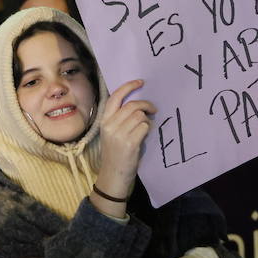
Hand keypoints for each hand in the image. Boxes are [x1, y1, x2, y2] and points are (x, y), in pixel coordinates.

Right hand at [96, 80, 155, 197]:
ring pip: (140, 116)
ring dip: (147, 119)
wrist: (114, 175)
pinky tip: (146, 135)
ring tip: (146, 126)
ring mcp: (119, 134)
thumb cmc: (115, 154)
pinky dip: (148, 129)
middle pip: (132, 105)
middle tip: (153, 109)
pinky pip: (144, 127)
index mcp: (104, 121)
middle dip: (146, 105)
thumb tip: (139, 105)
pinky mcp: (129, 142)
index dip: (128, 87)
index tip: (140, 82)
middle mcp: (110, 125)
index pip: (115, 97)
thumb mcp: (112, 133)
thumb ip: (121, 119)